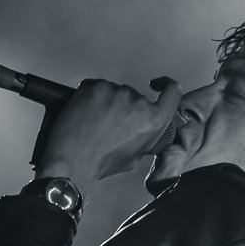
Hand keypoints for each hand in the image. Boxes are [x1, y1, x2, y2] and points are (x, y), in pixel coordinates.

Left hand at [34, 77, 181, 190]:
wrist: (72, 159)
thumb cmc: (99, 161)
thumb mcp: (133, 158)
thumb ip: (143, 138)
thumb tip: (139, 131)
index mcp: (153, 121)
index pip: (172, 92)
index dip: (167, 86)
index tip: (159, 84)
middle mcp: (138, 103)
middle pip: (135, 96)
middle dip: (124, 108)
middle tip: (108, 124)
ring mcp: (116, 91)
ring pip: (113, 92)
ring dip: (106, 103)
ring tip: (93, 123)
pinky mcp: (96, 86)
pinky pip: (96, 88)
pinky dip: (90, 98)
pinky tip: (84, 114)